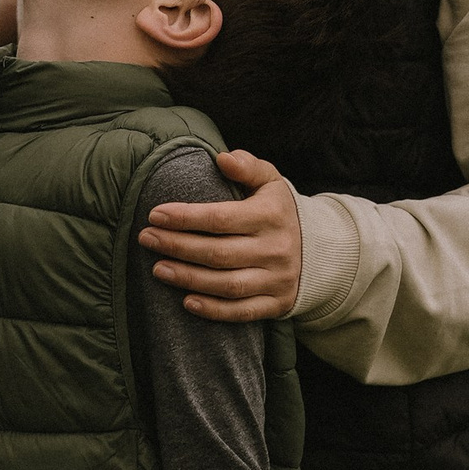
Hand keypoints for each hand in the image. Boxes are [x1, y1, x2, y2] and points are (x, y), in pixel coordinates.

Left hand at [137, 154, 303, 317]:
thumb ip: (248, 166)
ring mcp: (277, 280)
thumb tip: (221, 158)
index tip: (155, 215)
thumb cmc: (279, 210)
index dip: (185, 218)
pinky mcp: (277, 304)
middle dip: (178, 246)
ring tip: (158, 268)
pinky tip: (186, 302)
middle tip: (146, 239)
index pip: (221, 218)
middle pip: (218, 253)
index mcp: (271, 216)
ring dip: (188, 278)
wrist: (321, 250)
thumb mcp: (270, 181)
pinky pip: (242, 312)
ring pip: (227, 285)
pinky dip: (213, 310)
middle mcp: (276, 249)